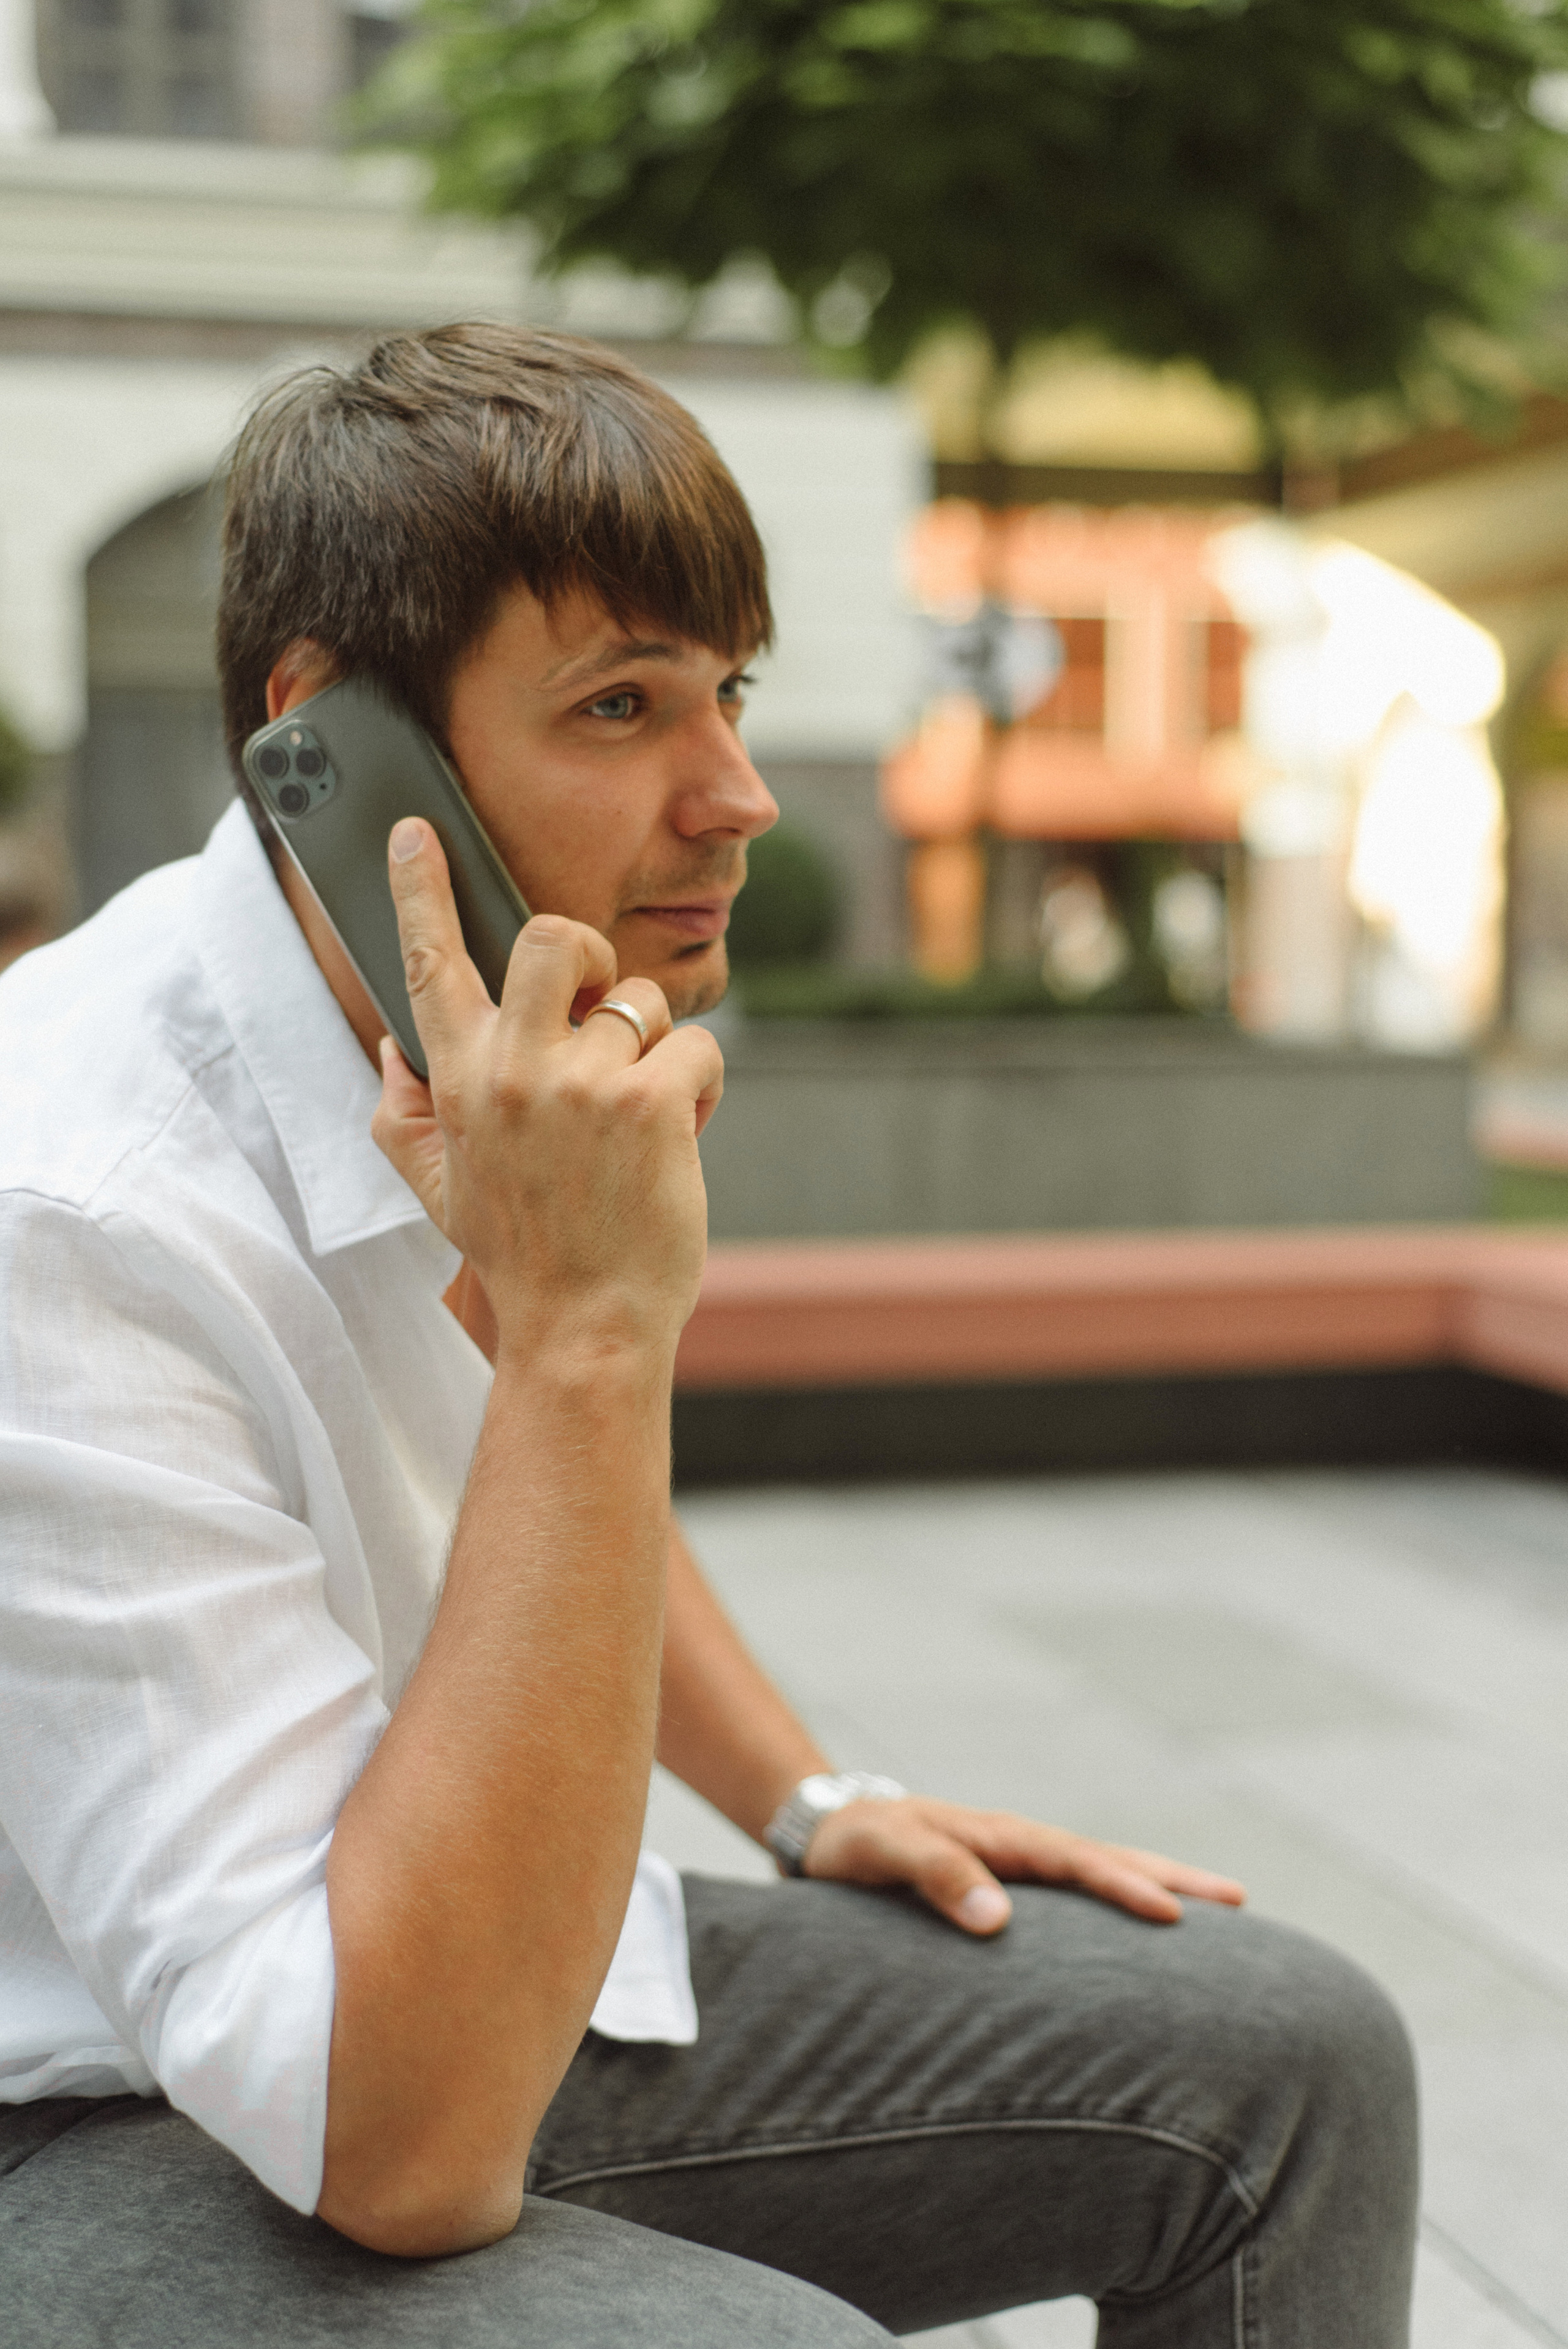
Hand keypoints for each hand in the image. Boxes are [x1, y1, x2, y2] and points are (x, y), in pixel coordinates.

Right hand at [370, 819, 723, 1356]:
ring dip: (654, 1054)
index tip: (416, 832)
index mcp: (459, 1081)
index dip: (419, 889)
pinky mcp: (652, 1103)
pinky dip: (698, 1091)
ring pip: (642, 1001)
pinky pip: (697, 1047)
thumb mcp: (439, 1187)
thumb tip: (392, 1047)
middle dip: (589, 957)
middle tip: (599, 1010)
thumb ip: (407, 1112)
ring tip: (636, 1124)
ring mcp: (583, 1083)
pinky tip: (674, 1141)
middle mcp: (514, 1070)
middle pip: (552, 937)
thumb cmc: (522, 1253)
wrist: (583, 1326)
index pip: (431, 964)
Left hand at [803, 1795, 1245, 1934]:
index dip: (1126, 1887)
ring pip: (1103, 1874)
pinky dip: (1120, 1906)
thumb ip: (936, 1876)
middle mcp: (1023, 1847)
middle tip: (1240, 1900)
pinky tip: (1145, 1934)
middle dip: (1174, 1879)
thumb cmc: (856, 1844)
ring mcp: (1023, 1867)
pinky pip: (1079, 1897)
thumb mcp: (885, 1853)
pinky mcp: (1012, 1888)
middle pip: (1111, 1859)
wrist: (828, 1832)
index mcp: (1004, 1837)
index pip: (1079, 1862)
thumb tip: (999, 1920)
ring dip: (1158, 1887)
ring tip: (1221, 1914)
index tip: (1176, 1916)